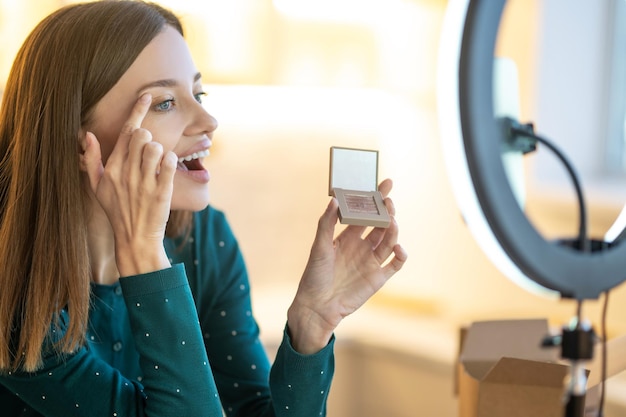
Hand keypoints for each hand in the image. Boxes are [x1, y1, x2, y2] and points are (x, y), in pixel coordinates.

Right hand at [80, 94, 176, 275]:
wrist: (135, 240)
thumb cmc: (117, 211)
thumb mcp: (97, 187)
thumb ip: (91, 160)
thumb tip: (86, 134)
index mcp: (112, 168)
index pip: (126, 132)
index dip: (138, 111)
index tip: (148, 96)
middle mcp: (126, 173)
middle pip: (141, 136)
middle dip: (148, 138)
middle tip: (149, 152)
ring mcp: (144, 183)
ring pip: (155, 147)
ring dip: (160, 151)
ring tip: (157, 165)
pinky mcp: (161, 192)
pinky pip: (168, 164)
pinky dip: (170, 161)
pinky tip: (167, 167)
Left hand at [287, 178, 407, 353]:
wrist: (317, 306)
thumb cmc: (314, 275)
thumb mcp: (318, 246)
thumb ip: (326, 223)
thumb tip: (335, 199)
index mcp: (348, 236)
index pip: (365, 212)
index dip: (376, 198)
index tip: (385, 183)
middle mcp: (362, 246)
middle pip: (380, 224)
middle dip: (387, 211)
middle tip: (389, 202)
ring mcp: (371, 261)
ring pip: (389, 241)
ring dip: (393, 230)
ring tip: (392, 221)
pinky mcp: (378, 278)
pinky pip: (395, 264)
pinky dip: (400, 255)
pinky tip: (398, 248)